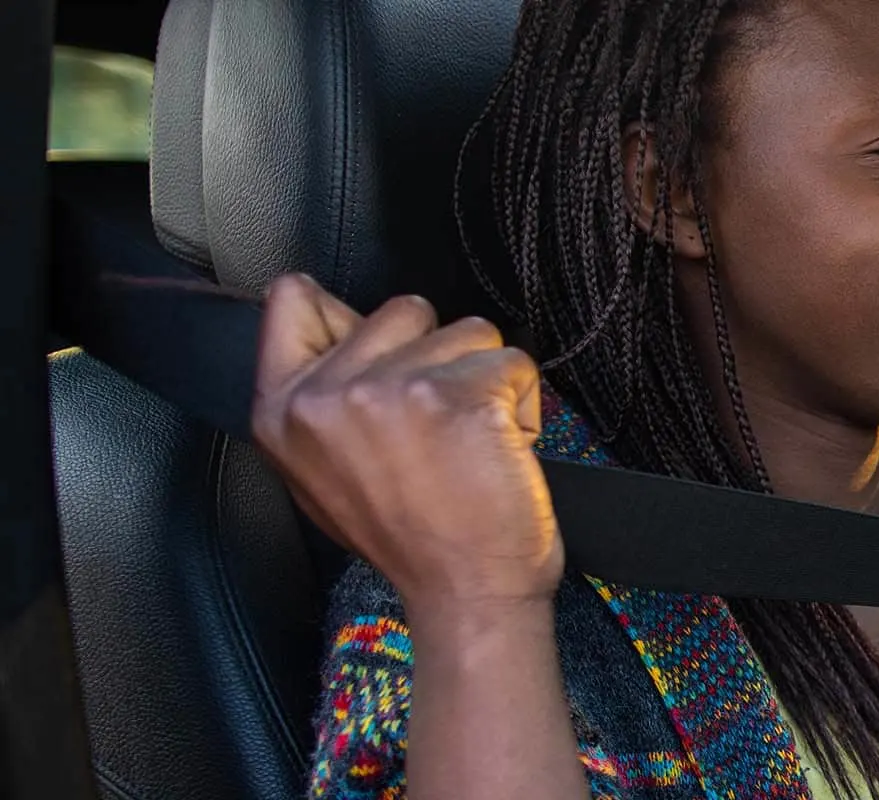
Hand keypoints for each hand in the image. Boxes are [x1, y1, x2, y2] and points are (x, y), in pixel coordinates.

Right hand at [250, 274, 559, 609]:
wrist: (465, 592)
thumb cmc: (412, 536)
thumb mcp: (324, 469)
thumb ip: (323, 395)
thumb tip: (343, 322)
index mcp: (282, 411)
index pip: (292, 300)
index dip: (348, 313)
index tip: (383, 352)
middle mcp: (326, 395)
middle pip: (401, 309)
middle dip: (436, 355)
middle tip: (438, 424)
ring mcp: (391, 391)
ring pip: (467, 331)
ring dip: (484, 381)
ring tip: (470, 442)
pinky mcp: (457, 396)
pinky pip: (514, 361)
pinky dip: (523, 402)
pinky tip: (500, 448)